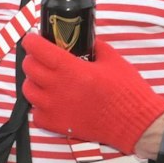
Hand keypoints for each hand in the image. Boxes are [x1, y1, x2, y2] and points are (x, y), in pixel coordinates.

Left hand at [19, 34, 163, 155]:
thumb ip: (95, 46)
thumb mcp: (114, 60)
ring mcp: (54, 108)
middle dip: (32, 58)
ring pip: (28, 90)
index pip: (39, 50)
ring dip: (34, 81)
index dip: (32, 41)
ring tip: (45, 79)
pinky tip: (52, 100)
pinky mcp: (55, 124)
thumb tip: (84, 40)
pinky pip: (35, 112)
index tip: (32, 38)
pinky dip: (40, 105)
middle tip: (41, 58)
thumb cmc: (127, 91)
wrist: (135, 122)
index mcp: (72, 70)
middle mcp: (58, 88)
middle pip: (29, 68)